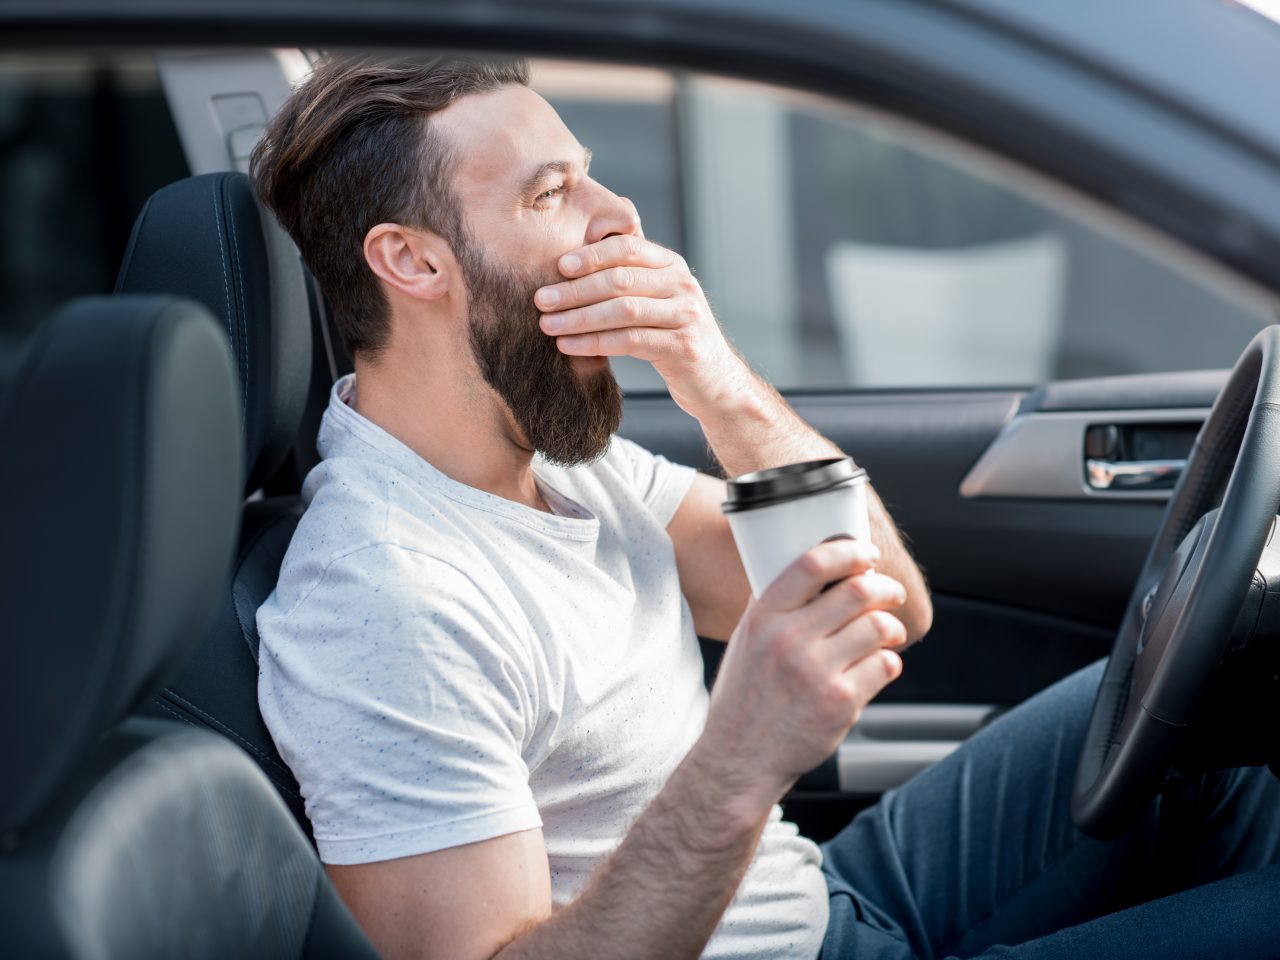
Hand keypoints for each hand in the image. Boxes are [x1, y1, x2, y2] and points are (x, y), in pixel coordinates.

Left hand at [535, 235, 750, 416]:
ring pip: (623, 310)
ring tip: (547, 325)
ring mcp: (687, 316)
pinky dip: (594, 342)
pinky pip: (630, 341)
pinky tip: (568, 346)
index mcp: (672, 266)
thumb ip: (633, 269)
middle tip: (541, 299)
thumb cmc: (673, 335)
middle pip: (620, 280)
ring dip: (579, 317)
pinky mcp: (684, 347)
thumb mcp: (658, 297)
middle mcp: (682, 285)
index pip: (627, 248)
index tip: (558, 267)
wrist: (715, 381)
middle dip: (575, 290)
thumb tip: (601, 227)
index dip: (591, 255)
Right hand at [697, 538, 906, 815]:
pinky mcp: (840, 703)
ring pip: (878, 626)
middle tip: (890, 592)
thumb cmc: (744, 697)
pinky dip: (889, 661)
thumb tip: (814, 570)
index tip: (866, 554)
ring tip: (888, 631)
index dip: (848, 552)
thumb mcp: (745, 641)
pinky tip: (878, 665)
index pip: (812, 564)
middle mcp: (788, 640)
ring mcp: (816, 672)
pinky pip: (884, 665)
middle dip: (884, 587)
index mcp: (763, 618)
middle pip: (857, 591)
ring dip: (892, 625)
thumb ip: (775, 606)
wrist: (739, 758)